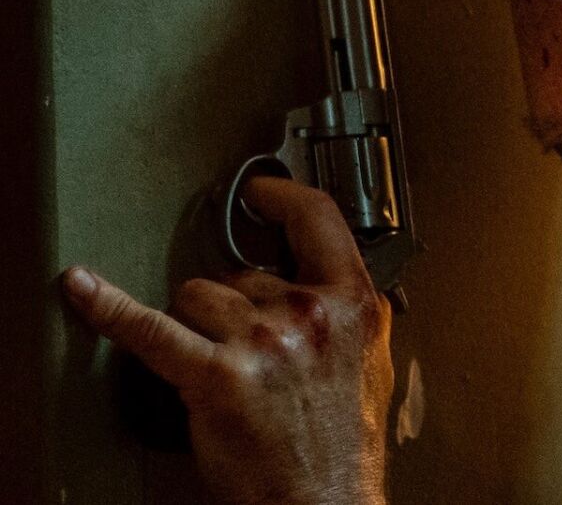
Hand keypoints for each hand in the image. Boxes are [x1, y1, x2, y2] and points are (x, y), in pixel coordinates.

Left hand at [62, 177, 393, 504]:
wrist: (324, 502)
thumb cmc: (343, 447)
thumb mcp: (372, 366)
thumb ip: (353, 317)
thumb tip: (331, 289)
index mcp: (353, 305)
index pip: (317, 220)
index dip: (283, 197)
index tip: (262, 191)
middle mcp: (309, 313)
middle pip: (241, 272)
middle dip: (233, 305)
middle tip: (248, 350)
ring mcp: (263, 341)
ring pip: (197, 297)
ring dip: (197, 327)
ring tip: (221, 368)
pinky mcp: (216, 376)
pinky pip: (151, 330)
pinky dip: (111, 309)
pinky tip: (86, 289)